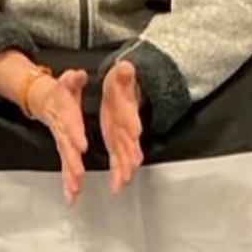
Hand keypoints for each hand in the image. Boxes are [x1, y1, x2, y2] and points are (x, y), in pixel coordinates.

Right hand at [27, 67, 88, 205]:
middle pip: (67, 148)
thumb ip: (73, 79)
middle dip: (72, 162)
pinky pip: (66, 168)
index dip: (75, 133)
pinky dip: (68, 184)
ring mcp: (62, 143)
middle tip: (78, 175)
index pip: (70, 123)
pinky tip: (71, 197)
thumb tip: (79, 74)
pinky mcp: (64, 150)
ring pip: (66, 162)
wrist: (44, 100)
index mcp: (65, 114)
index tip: (81, 145)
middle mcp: (63, 131)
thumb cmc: (60, 92)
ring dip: (70, 177)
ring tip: (74, 191)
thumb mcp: (67, 81)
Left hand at [101, 60, 143, 194]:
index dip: (131, 125)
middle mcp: (128, 126)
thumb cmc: (122, 84)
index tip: (133, 134)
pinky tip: (118, 184)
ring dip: (124, 169)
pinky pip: (120, 160)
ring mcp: (124, 137)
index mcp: (126, 109)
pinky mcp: (119, 144)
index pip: (130, 117)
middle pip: (130, 142)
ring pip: (126, 156)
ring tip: (121, 183)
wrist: (127, 92)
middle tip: (127, 170)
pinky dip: (120, 173)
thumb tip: (126, 67)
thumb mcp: (120, 75)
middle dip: (129, 156)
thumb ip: (123, 73)